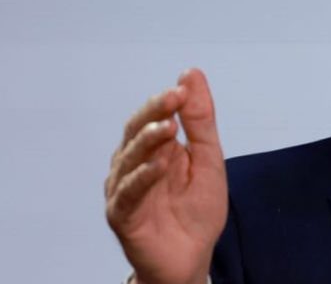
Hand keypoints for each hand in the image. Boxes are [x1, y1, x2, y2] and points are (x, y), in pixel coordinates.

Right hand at [105, 69, 227, 283]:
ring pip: (129, 159)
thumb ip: (200, 120)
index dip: (164, 101)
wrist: (193, 257)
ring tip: (168, 128)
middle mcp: (133, 165)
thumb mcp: (208, 158)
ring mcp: (124, 189)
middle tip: (173, 99)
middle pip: (136, 132)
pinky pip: (128, 193)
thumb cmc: (197, 209)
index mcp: (154, 149)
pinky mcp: (122, 215)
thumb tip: (191, 74)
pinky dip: (143, 177)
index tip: (182, 87)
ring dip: (148, 142)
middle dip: (154, 113)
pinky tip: (159, 165)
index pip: (153, 116)